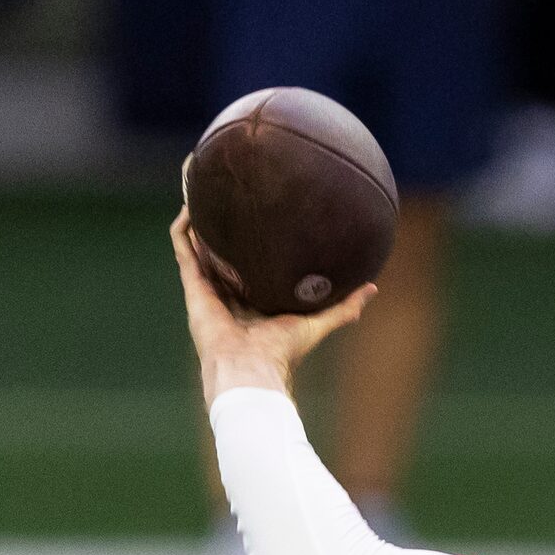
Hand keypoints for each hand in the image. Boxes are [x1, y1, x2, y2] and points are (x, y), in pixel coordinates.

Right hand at [171, 210, 373, 403]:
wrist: (252, 367)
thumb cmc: (283, 351)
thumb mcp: (319, 322)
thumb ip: (344, 306)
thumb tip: (371, 288)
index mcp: (254, 299)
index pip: (252, 265)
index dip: (254, 243)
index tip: (264, 217)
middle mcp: (228, 290)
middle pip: (222, 251)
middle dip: (223, 226)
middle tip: (229, 193)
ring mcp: (208, 287)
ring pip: (198, 245)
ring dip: (197, 219)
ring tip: (201, 188)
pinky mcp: (193, 286)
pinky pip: (183, 250)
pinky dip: (183, 229)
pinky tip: (189, 206)